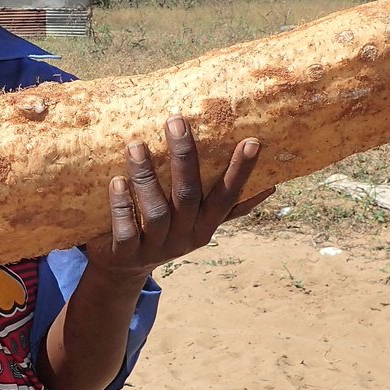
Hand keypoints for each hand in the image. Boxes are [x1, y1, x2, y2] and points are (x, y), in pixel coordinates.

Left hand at [86, 115, 274, 279]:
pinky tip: (116, 181)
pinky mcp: (127, 254)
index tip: (252, 141)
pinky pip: (126, 230)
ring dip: (146, 176)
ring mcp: (156, 246)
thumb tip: (273, 186)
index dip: (241, 172)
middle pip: (189, 196)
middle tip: (176, 120)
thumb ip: (228, 207)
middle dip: (184, 157)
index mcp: (205, 225)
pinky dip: (122, 206)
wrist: (123, 269)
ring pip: (156, 211)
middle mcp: (184, 236)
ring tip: (136, 145)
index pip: (228, 197)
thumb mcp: (198, 222)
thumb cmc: (164, 232)